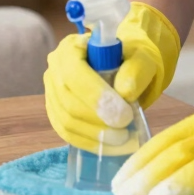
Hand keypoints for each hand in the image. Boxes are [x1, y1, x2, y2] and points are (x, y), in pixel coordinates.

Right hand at [44, 1, 179, 152]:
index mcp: (71, 48)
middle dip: (99, 121)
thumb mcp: (141, 58)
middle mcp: (55, 69)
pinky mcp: (56, 114)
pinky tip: (112, 147)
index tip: (124, 115)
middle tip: (126, 129)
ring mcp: (52, 93)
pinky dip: (90, 144)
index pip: (75, 74)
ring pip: (66, 121)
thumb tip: (124, 92)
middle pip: (68, 101)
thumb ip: (135, 69)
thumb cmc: (129, 60)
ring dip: (96, 136)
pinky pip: (67, 134)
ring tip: (123, 139)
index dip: (97, 97)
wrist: (123, 69)